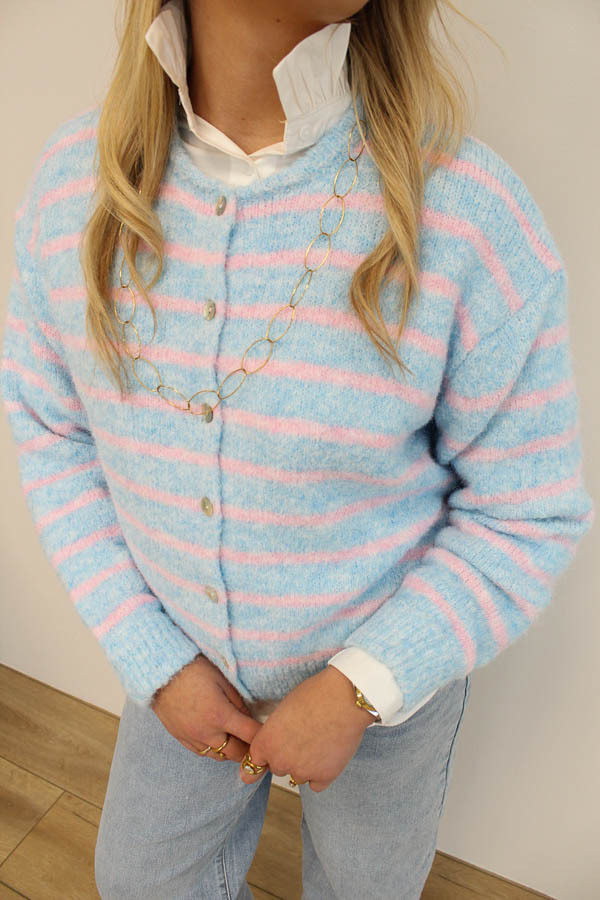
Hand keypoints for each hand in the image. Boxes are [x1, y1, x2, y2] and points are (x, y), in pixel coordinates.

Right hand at [151, 654, 261, 760]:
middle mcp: (207, 732)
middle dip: (249, 750)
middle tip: (256, 743)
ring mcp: (193, 738)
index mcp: (221, 716)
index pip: (251, 736)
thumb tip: (250, 718)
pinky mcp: (181, 739)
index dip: (263, 737)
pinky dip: (214, 750)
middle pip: (236, 754)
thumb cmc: (195, 671)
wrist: (161, 674)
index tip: (271, 736)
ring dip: (231, 751)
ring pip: (219, 757)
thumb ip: (239, 702)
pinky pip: (203, 753)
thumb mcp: (223, 681)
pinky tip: (218, 740)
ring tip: (238, 741)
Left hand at [239, 666, 374, 791]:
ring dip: (306, 765)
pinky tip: (329, 753)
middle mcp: (280, 761)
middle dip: (287, 756)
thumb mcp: (284, 709)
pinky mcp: (324, 777)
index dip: (266, 753)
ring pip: (299, 776)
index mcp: (266, 742)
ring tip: (320, 741)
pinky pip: (317, 784)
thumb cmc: (314, 695)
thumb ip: (274, 731)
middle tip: (303, 737)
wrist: (345, 698)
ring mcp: (302, 772)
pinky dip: (322, 773)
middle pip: (278, 768)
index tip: (273, 750)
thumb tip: (276, 742)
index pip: (255, 761)